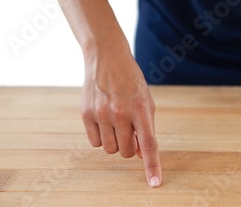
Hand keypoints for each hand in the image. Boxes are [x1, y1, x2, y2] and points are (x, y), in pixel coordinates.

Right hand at [81, 41, 161, 186]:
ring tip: (117, 123)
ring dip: (115, 142)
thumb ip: (146, 129)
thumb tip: (143, 155)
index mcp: (141, 109)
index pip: (149, 144)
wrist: (107, 58)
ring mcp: (101, 114)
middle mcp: (120, 113)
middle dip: (131, 147)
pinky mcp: (86, 114)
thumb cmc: (131, 81)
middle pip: (127, 152)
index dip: (153, 165)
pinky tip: (103, 120)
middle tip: (130, 131)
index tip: (155, 183)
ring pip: (110, 149)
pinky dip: (100, 137)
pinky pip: (94, 142)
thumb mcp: (145, 101)